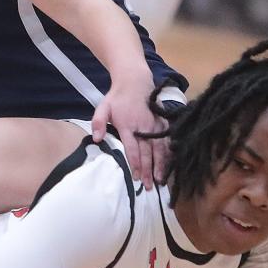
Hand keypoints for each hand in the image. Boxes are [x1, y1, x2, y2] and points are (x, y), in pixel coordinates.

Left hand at [91, 72, 168, 189]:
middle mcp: (143, 127)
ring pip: (159, 148)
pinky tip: (170, 164)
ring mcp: (155, 125)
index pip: (133, 148)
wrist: (135, 81)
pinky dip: (169, 153)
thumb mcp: (103, 107)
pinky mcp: (162, 123)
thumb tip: (97, 139)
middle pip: (147, 152)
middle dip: (148, 170)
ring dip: (160, 165)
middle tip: (148, 186)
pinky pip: (167, 140)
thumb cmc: (117, 98)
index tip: (136, 177)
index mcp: (128, 125)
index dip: (136, 164)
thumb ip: (98, 122)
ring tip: (160, 180)